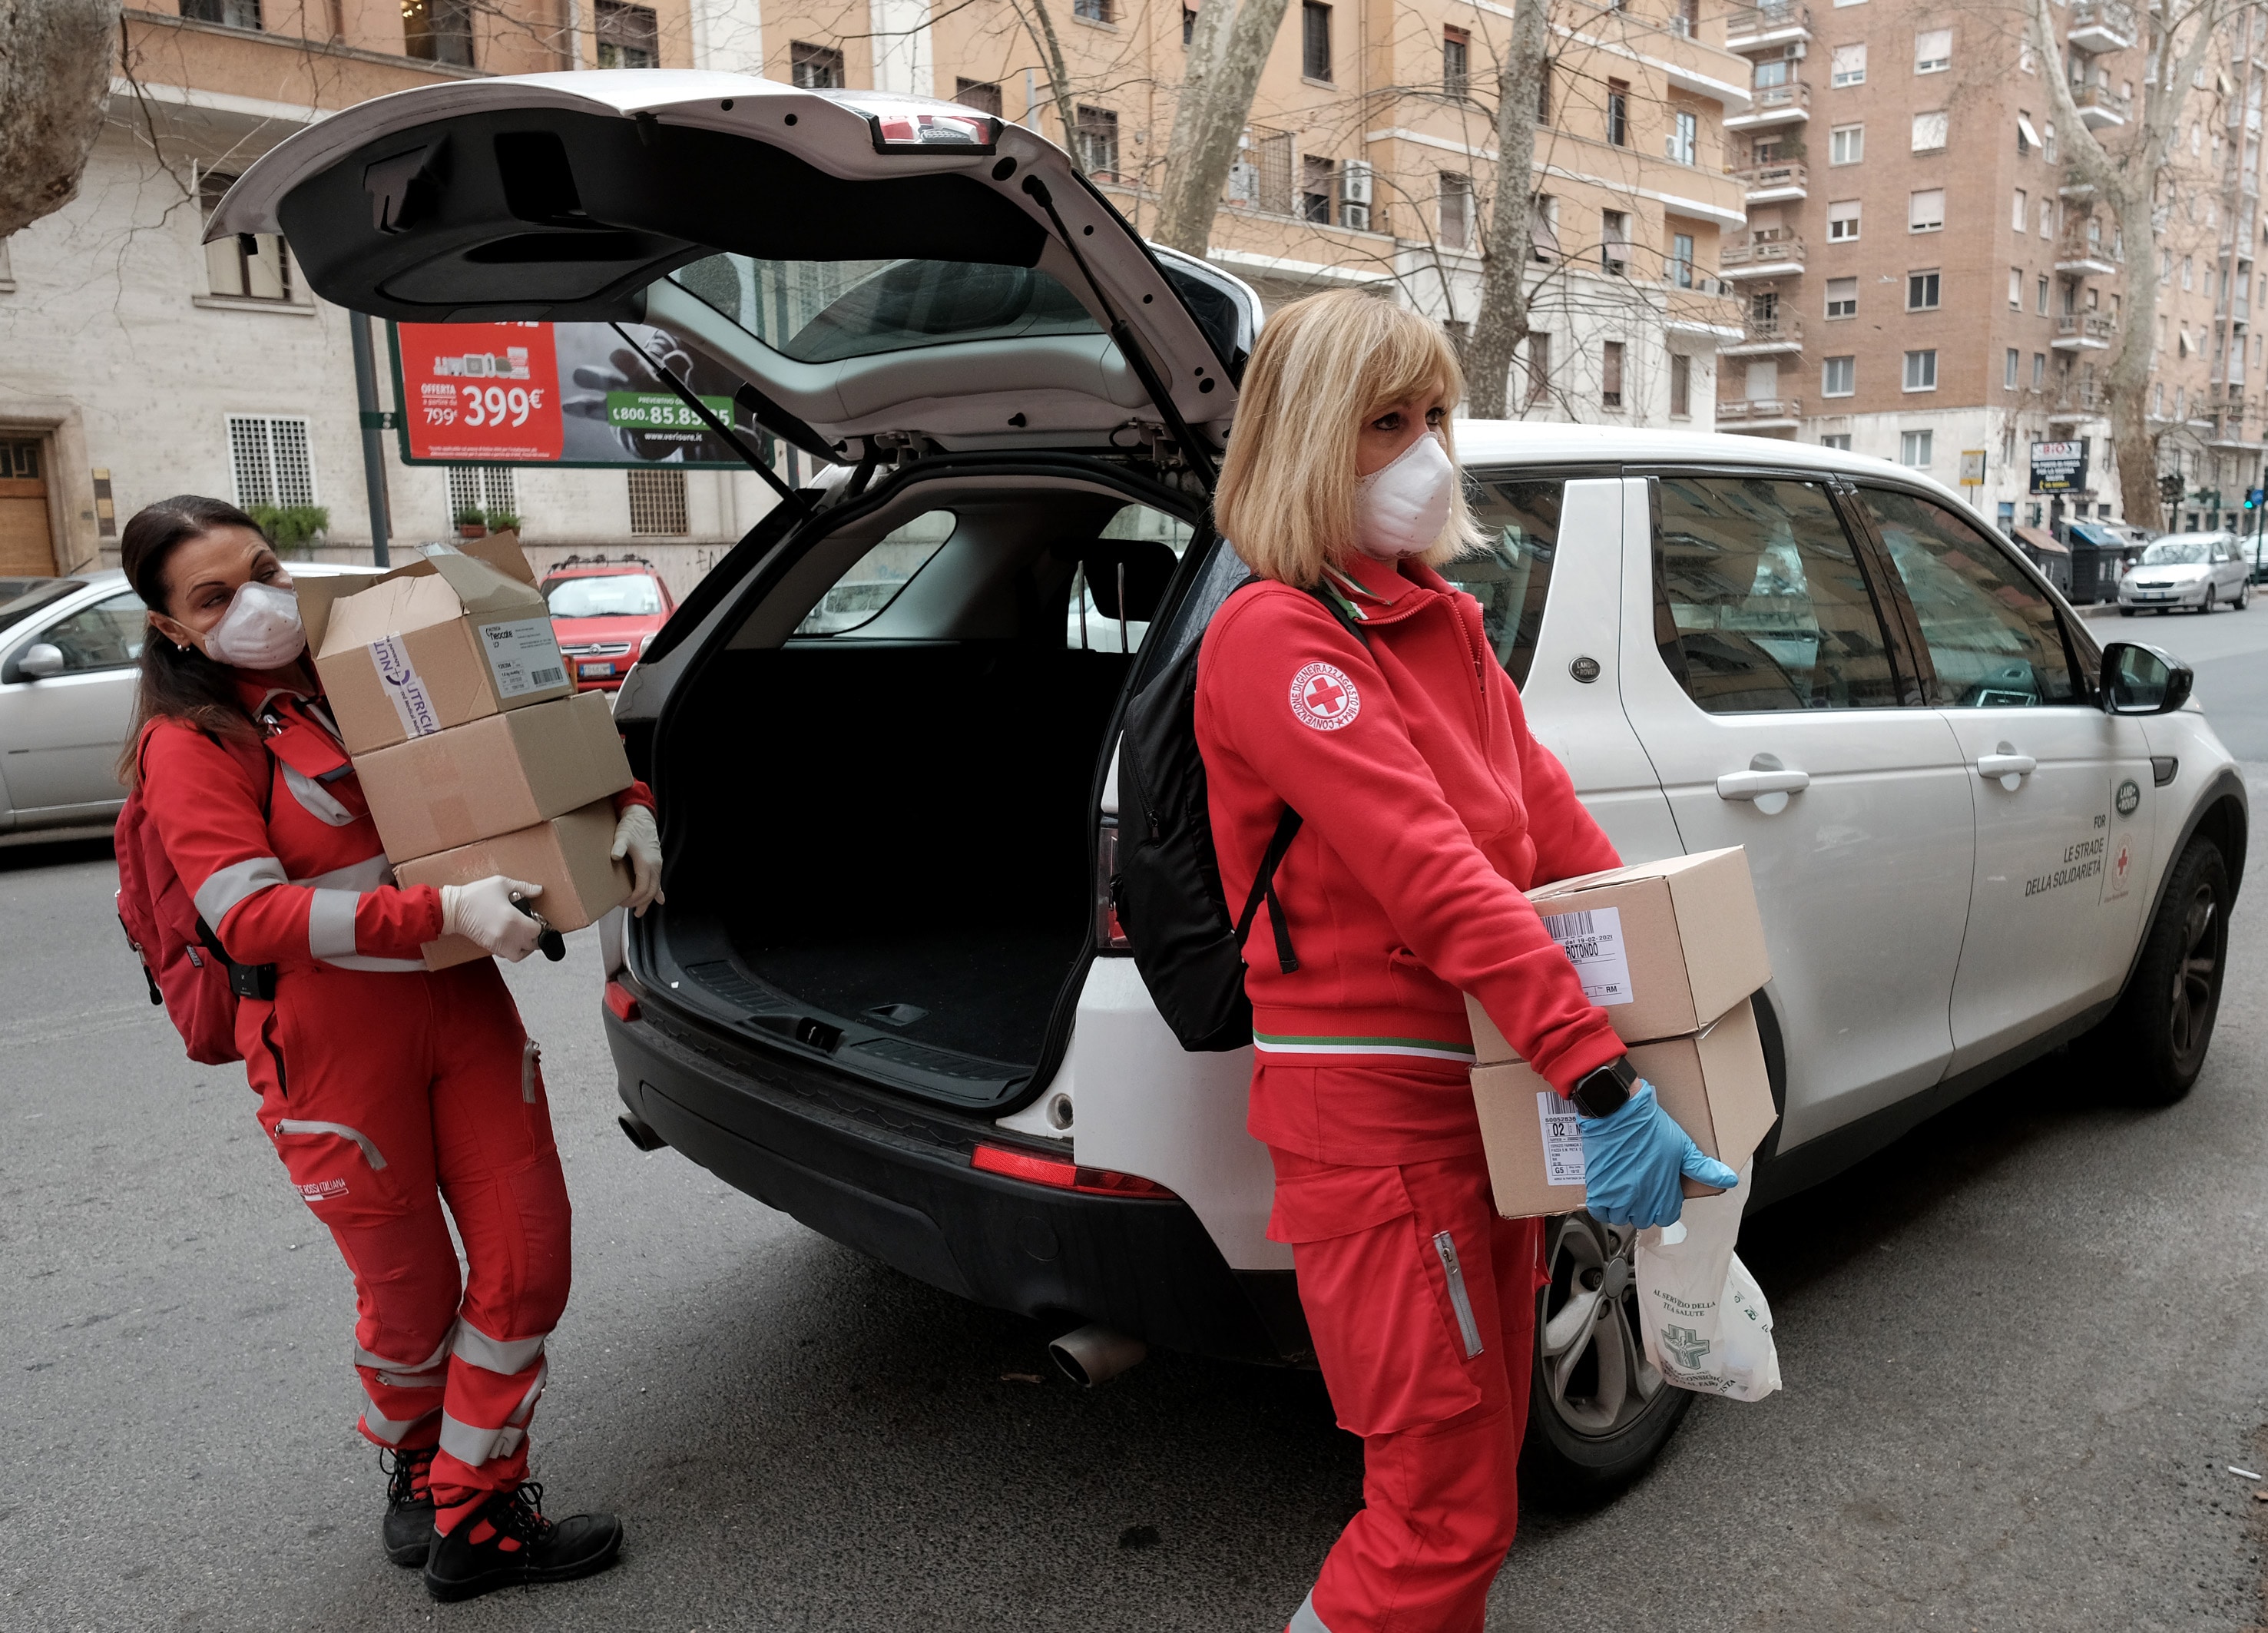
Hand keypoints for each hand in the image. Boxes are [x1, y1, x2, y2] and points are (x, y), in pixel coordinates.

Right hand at [440, 876, 543, 961]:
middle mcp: (508, 935)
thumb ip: (524, 887)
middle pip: (532, 944)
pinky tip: (511, 938)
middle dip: (535, 935)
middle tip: (531, 925)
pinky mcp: (490, 948)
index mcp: (513, 919)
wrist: (453, 908)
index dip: (540, 924)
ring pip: (521, 954)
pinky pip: (508, 955)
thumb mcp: (501, 884)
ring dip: (525, 946)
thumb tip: (538, 890)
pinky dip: (513, 950)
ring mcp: (499, 944)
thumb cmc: (475, 895)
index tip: (536, 918)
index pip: (538, 930)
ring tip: (523, 934)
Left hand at [610, 805, 664, 915]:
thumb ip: (619, 847)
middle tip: (628, 909)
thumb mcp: (622, 836)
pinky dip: (658, 892)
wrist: (641, 816)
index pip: (643, 889)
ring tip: (640, 911)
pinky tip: (661, 899)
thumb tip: (615, 856)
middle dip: (640, 903)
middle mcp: (655, 866)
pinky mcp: (656, 862)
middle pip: (651, 892)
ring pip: (656, 888)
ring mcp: (657, 864)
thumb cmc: (631, 827)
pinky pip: (658, 881)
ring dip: (649, 901)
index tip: (622, 902)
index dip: (633, 899)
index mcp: (646, 863)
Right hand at [1576, 1082, 1739, 1228]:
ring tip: (1624, 1190)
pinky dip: (1603, 1206)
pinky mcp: (1599, 1189)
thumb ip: (1704, 1169)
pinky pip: (1600, 1211)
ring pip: (1621, 1217)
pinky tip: (1608, 1192)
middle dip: (1642, 1208)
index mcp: (1664, 1194)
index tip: (1659, 1193)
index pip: (1666, 1217)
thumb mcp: (1683, 1147)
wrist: (1620, 1112)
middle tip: (1641, 1189)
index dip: (1663, 1205)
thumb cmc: (1650, 1127)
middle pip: (1643, 1220)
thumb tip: (1728, 1179)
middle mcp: (1642, 1200)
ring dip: (1622, 1208)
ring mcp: (1619, 1196)